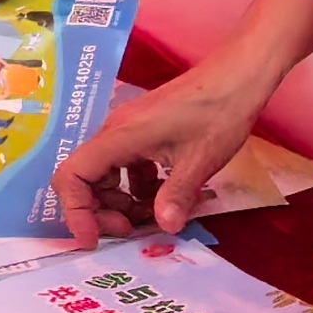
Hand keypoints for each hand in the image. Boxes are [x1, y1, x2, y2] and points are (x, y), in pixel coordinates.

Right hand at [55, 0, 312, 238]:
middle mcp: (116, 131)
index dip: (75, 212)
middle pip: (86, 178)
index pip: (71, 175)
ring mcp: (130, 129)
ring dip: (122, 200)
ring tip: (153, 216)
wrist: (241, 73)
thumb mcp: (200, 161)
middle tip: (132, 230)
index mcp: (120, 136)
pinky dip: (138, 185)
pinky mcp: (146, 129)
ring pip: (107, 172)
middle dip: (102, 211)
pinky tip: (165, 194)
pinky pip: (127, 163)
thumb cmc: (220, 112)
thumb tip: (164, 228)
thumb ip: (176, 197)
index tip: (93, 239)